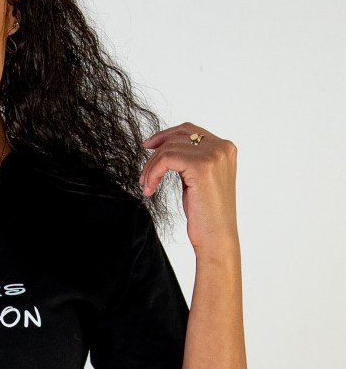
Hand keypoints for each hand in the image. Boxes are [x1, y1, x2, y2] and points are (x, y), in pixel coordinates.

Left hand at [139, 122, 238, 257]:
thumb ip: (191, 160)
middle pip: (178, 136)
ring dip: (151, 167)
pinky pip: (166, 159)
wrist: (216, 238)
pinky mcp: (201, 165)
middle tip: (143, 173)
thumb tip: (166, 147)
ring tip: (147, 186)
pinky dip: (153, 172)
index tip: (148, 146)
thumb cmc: (207, 215)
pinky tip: (150, 188)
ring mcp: (213, 155)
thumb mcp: (199, 180)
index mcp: (225, 149)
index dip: (166, 136)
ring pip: (169, 148)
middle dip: (156, 152)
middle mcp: (222, 148)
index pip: (190, 130)